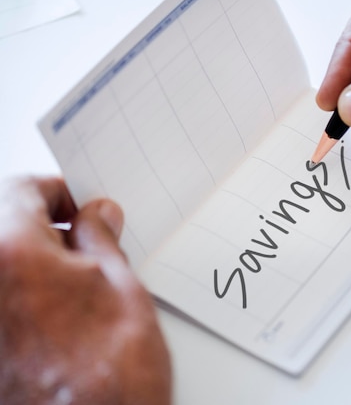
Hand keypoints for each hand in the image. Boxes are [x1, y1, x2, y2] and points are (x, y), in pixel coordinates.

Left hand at [0, 177, 170, 403]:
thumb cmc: (112, 374)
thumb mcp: (123, 288)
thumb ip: (101, 239)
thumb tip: (96, 215)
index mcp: (10, 253)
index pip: (21, 191)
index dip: (57, 192)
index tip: (79, 208)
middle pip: (4, 227)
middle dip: (45, 229)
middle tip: (86, 247)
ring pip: (4, 267)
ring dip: (34, 264)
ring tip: (79, 288)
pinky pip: (3, 300)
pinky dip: (24, 296)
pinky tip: (59, 317)